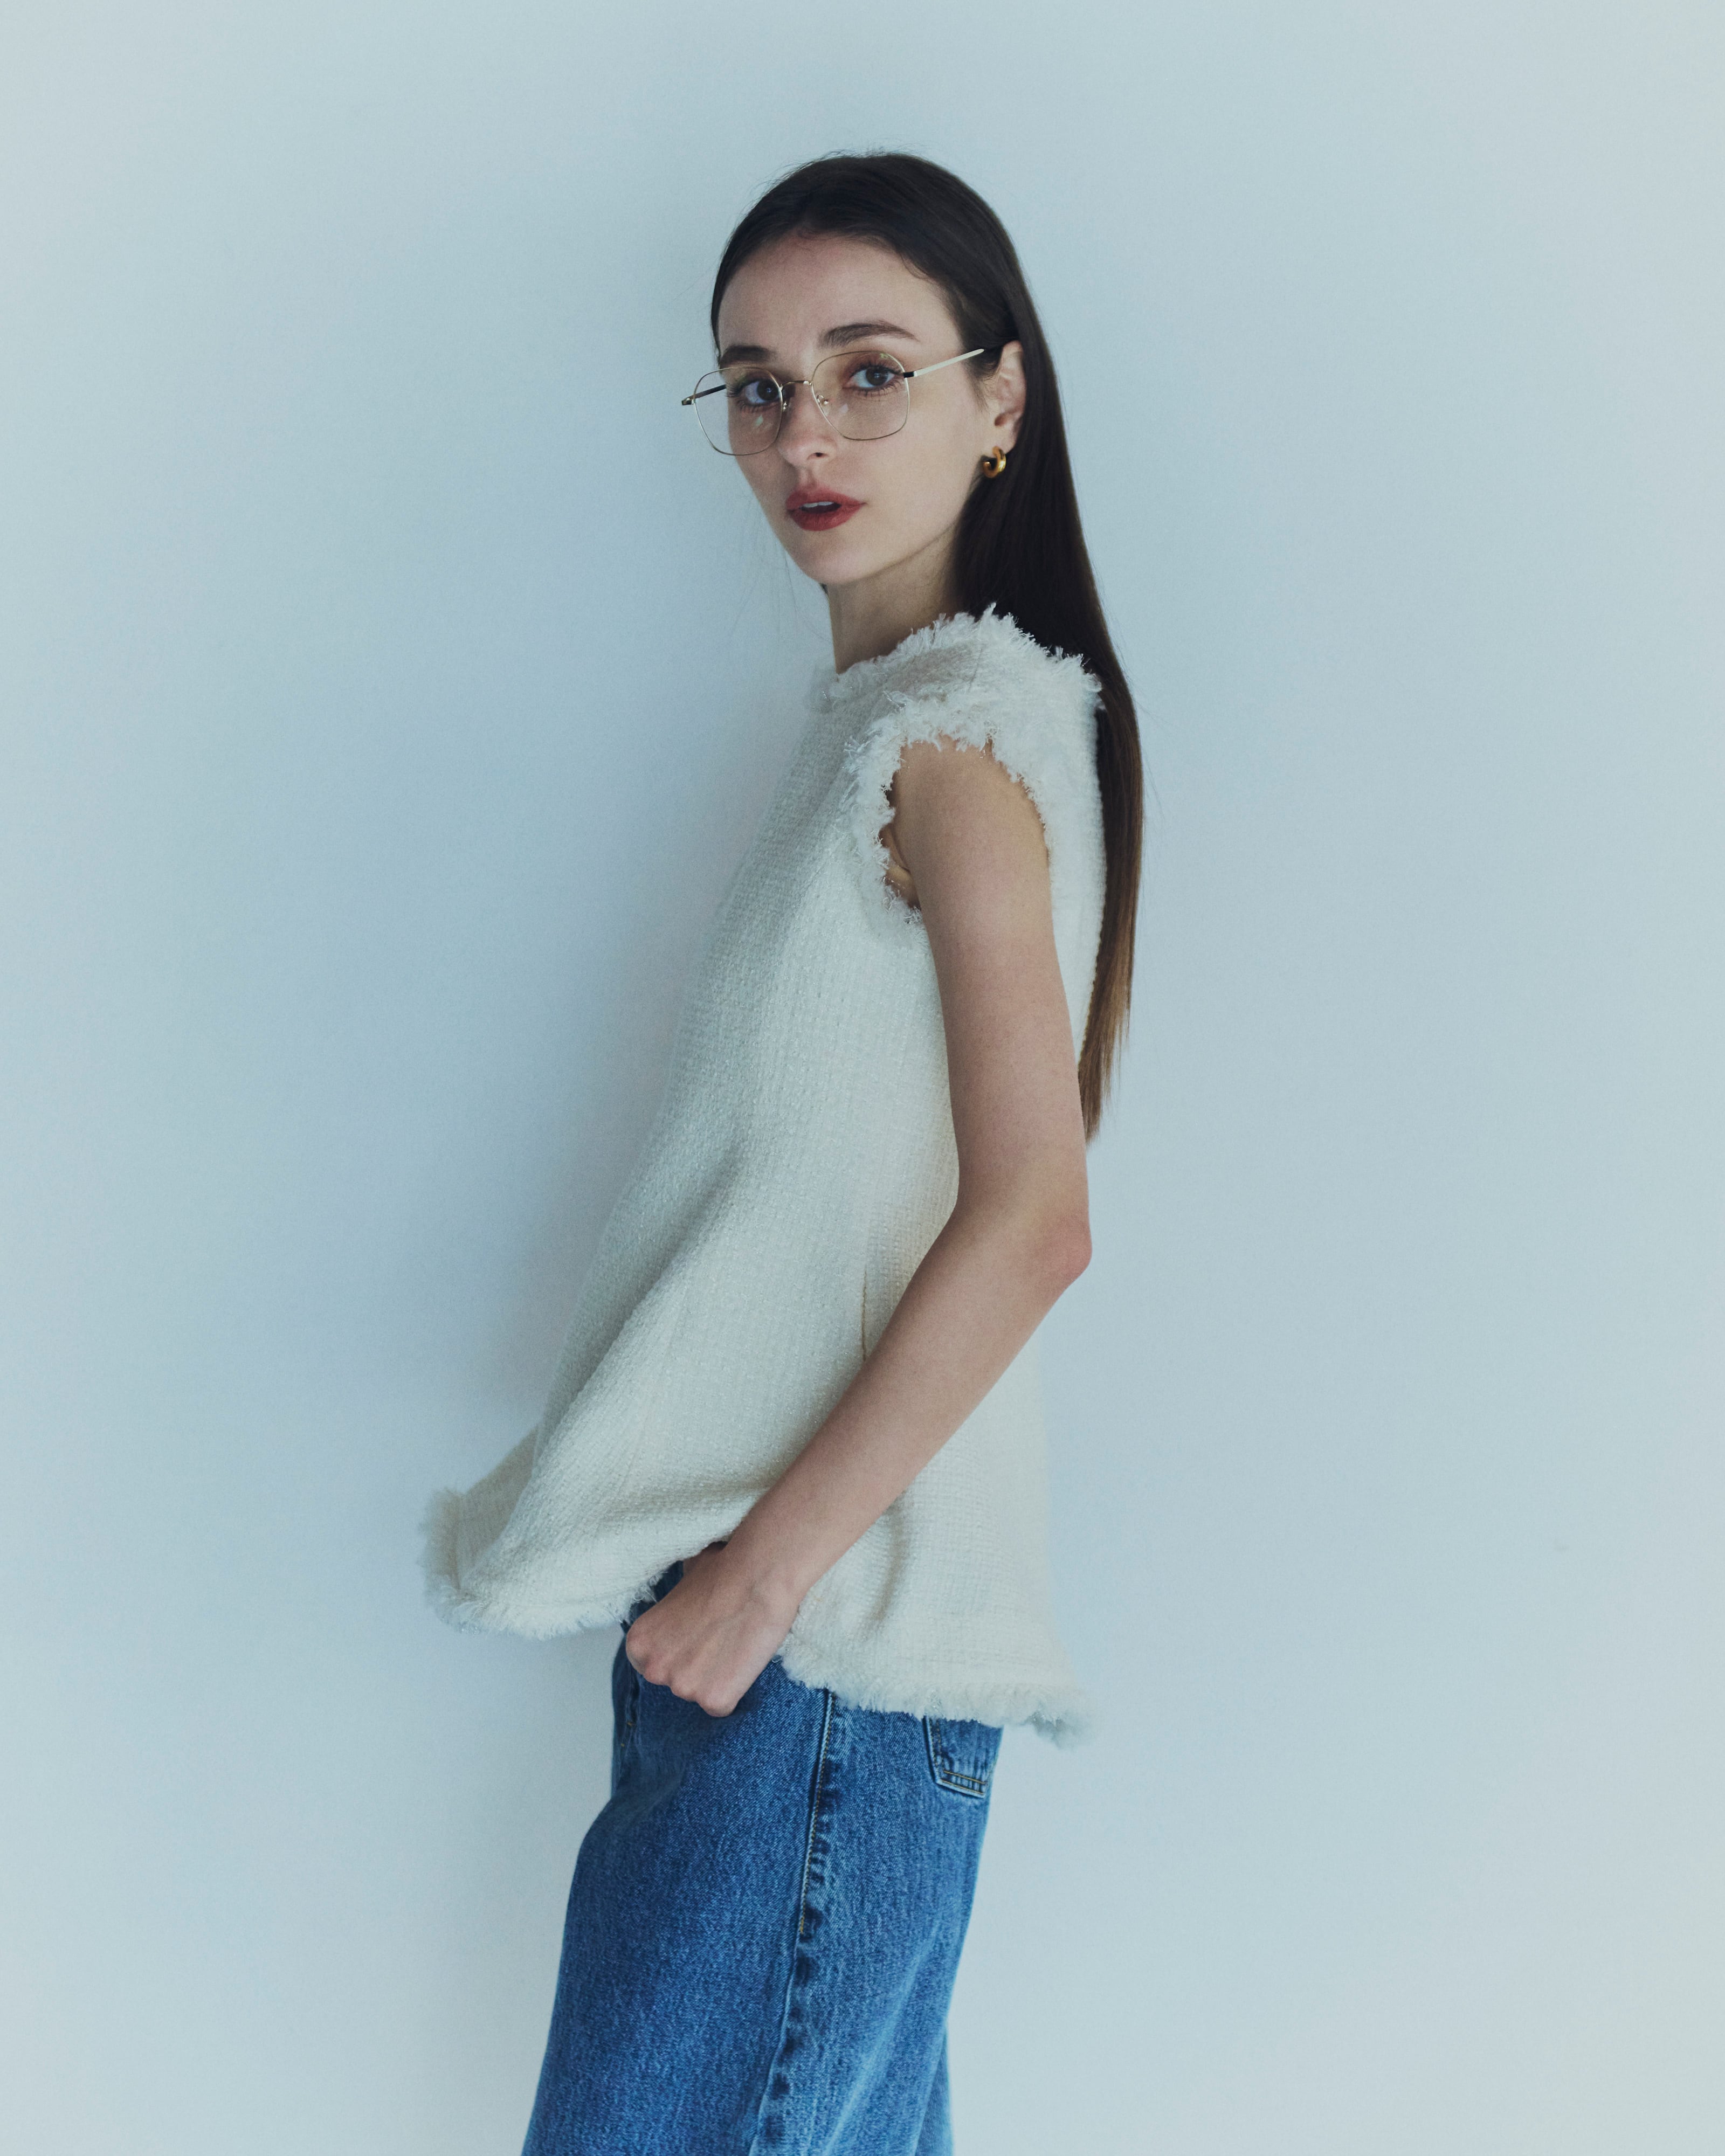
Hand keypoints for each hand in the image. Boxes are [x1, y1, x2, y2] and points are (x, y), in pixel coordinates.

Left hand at [623, 1540, 801, 1716]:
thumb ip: (673, 1604)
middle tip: (719, 1640)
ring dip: (716, 1678)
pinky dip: (735, 1690)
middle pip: (676, 1683)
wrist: (758, 1576)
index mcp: (639, 1642)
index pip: (652, 1664)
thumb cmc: (723, 1570)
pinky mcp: (713, 1700)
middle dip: (695, 1668)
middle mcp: (654, 1669)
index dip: (677, 1653)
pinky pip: (722, 1706)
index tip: (695, 1640)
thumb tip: (681, 1602)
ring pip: (700, 1694)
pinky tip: (743, 1661)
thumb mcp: (683, 1580)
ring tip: (734, 1645)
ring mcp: (683, 1688)